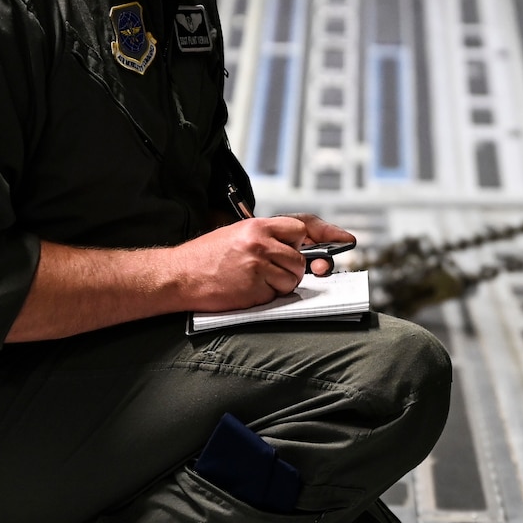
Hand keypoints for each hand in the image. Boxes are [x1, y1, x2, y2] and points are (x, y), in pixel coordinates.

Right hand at [174, 215, 343, 309]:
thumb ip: (267, 239)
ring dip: (279, 285)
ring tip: (252, 280)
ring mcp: (258, 265)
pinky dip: (267, 297)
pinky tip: (246, 290)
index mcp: (256, 225)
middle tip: (271, 272)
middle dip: (292, 269)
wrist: (177, 276)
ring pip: (292, 278)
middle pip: (300, 258)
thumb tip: (300, 250)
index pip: (301, 226)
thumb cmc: (204, 258)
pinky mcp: (254, 287)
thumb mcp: (236, 235)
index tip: (344, 239)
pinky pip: (277, 295)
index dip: (325, 233)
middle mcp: (260, 242)